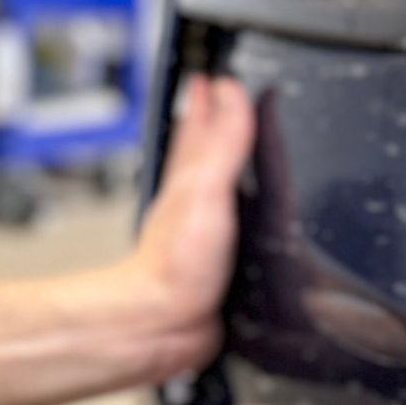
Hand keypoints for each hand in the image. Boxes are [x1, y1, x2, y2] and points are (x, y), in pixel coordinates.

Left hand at [118, 75, 256, 378]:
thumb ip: (223, 144)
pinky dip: (240, 218)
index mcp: (192, 179)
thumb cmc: (174, 267)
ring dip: (226, 169)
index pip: (201, 127)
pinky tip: (245, 223)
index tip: (215, 76)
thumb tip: (230, 93)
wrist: (160, 328)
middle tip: (219, 100)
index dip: (210, 100)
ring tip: (234, 150)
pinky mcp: (218, 269)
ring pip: (216, 192)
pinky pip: (233, 232)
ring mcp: (203, 236)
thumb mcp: (206, 193)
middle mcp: (194, 204)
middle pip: (204, 154)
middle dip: (213, 126)